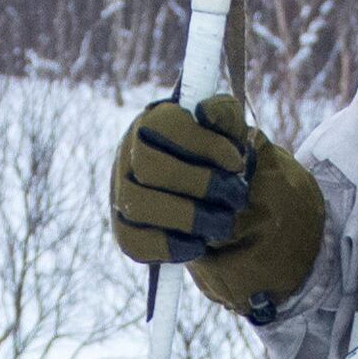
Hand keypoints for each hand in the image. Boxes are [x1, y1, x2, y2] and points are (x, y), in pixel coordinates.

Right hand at [105, 93, 321, 314]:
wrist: (214, 200)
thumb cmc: (219, 159)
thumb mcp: (229, 132)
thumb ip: (223, 114)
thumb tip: (204, 112)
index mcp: (152, 122)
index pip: (166, 126)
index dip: (204, 144)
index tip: (237, 162)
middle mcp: (128, 155)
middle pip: (150, 168)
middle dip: (201, 185)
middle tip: (236, 197)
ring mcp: (120, 194)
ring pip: (139, 206)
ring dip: (189, 218)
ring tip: (223, 223)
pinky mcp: (123, 231)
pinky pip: (134, 243)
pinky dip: (171, 246)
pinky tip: (199, 243)